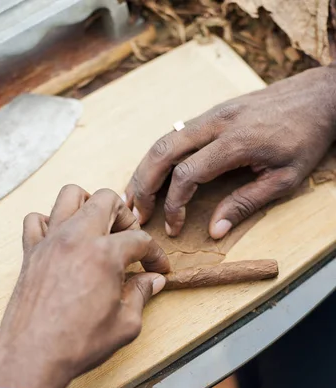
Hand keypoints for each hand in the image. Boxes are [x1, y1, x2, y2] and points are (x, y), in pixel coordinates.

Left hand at [0, 186, 169, 387]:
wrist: (32, 355)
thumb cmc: (78, 343)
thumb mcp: (125, 324)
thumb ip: (141, 295)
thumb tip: (152, 281)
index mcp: (104, 254)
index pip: (140, 240)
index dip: (155, 255)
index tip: (157, 268)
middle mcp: (76, 238)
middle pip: (107, 200)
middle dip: (125, 217)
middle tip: (129, 242)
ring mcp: (50, 241)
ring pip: (70, 196)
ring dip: (89, 206)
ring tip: (98, 230)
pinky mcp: (30, 252)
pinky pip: (36, 219)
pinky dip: (51, 222)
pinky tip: (63, 241)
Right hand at [126, 65, 335, 237]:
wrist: (320, 95)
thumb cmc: (306, 137)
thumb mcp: (284, 179)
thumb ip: (245, 203)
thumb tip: (214, 231)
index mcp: (235, 142)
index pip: (187, 174)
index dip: (173, 205)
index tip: (172, 228)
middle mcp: (216, 123)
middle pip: (163, 151)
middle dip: (142, 185)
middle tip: (134, 213)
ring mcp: (212, 114)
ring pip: (164, 138)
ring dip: (144, 169)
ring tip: (132, 196)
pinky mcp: (213, 113)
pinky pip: (175, 133)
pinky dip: (158, 156)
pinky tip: (152, 174)